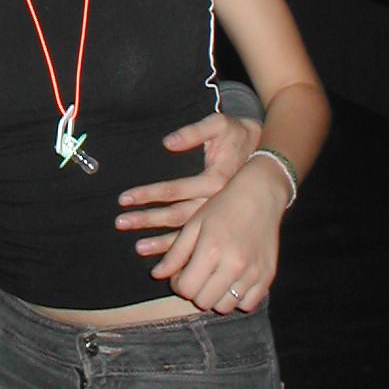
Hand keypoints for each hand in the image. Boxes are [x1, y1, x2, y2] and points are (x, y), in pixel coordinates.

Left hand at [115, 113, 261, 256]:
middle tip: (120, 222)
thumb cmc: (238, 137)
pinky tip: (167, 263)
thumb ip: (193, 132)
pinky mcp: (222, 226)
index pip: (174, 189)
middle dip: (147, 220)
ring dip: (162, 242)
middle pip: (177, 216)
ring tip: (138, 248)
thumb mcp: (219, 125)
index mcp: (215, 180)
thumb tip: (168, 142)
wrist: (268, 159)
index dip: (148, 193)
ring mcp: (220, 218)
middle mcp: (216, 202)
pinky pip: (201, 245)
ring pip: (188, 235)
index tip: (124, 198)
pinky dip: (183, 253)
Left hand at [149, 156, 289, 312]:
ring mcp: (253, 273)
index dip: (178, 285)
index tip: (179, 275)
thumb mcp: (194, 225)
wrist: (259, 197)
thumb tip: (157, 275)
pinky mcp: (267, 277)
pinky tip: (231, 282)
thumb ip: (175, 253)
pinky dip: (237, 299)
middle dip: (195, 292)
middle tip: (195, 277)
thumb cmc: (221, 207)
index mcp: (211, 250)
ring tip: (212, 279)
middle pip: (205, 302)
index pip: (187, 289)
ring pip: (226, 306)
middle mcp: (233, 265)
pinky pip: (248, 304)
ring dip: (215, 297)